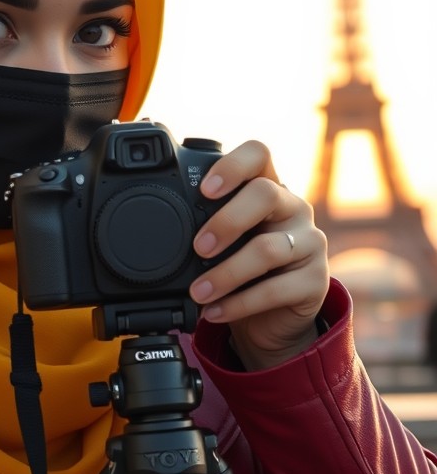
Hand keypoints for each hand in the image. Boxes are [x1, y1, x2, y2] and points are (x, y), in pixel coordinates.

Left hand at [188, 140, 329, 369]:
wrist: (271, 318)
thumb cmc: (241, 269)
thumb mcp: (224, 242)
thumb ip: (204, 225)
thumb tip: (157, 226)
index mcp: (269, 188)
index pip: (259, 154)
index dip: (232, 166)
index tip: (204, 190)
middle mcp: (294, 208)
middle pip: (266, 194)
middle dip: (226, 221)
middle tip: (199, 248)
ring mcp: (310, 243)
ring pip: (268, 249)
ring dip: (225, 273)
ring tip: (198, 292)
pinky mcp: (316, 282)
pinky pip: (275, 290)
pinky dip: (238, 303)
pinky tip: (215, 310)